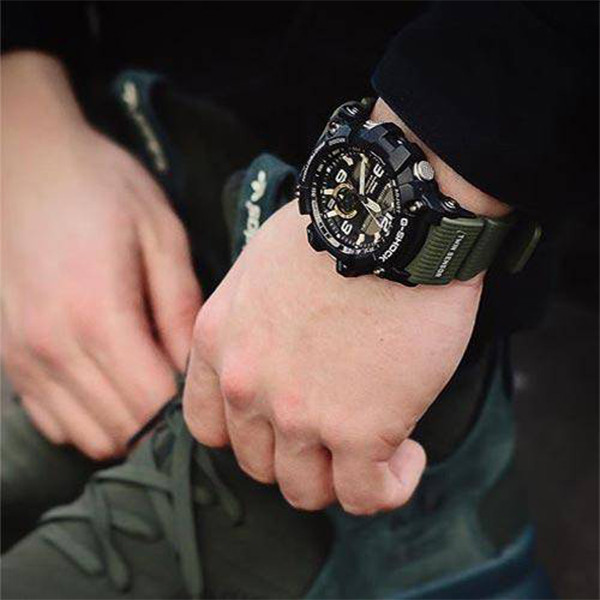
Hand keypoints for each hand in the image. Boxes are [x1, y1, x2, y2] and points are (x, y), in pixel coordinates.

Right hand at [1, 53, 200, 458]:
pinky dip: (92, 421)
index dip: (190, 410)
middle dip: (164, 425)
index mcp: (98, 315)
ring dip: (130, 428)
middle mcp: (54, 348)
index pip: (153, 403)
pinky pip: (56, 422)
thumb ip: (180, 307)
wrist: (26, 162)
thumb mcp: (161, 235)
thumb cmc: (102, 190)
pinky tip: (114, 387)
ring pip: (89, 435)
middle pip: (123, 429)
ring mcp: (25, 358)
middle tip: (189, 395)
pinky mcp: (11, 359)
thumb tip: (195, 368)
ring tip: (154, 392)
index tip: (211, 391)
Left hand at [183, 200, 485, 513]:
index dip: (248, 436)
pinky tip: (408, 454)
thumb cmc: (336, 229)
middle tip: (337, 431)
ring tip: (376, 445)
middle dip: (299, 456)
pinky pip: (367, 496)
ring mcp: (300, 414)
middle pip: (259, 464)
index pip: (208, 427)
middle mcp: (248, 385)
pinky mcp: (359, 430)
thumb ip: (250, 319)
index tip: (283, 424)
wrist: (391, 217)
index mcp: (220, 342)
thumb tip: (279, 346)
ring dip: (342, 477)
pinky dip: (390, 486)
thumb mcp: (260, 266)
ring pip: (306, 490)